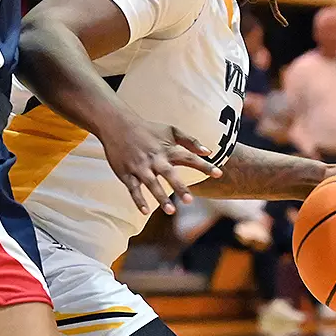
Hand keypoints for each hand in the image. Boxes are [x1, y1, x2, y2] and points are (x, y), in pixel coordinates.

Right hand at [97, 117, 220, 214]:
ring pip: (151, 184)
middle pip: (169, 174)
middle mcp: (155, 159)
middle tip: (189, 200)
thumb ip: (190, 140)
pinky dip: (138, 200)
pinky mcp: (126, 173)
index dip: (204, 166)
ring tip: (171, 211)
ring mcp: (140, 167)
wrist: (117, 125)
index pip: (189, 158)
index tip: (218, 174)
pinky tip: (145, 211)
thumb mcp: (171, 130)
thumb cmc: (148, 129)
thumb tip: (208, 151)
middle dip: (179, 186)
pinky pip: (133, 189)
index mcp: (167, 150)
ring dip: (160, 197)